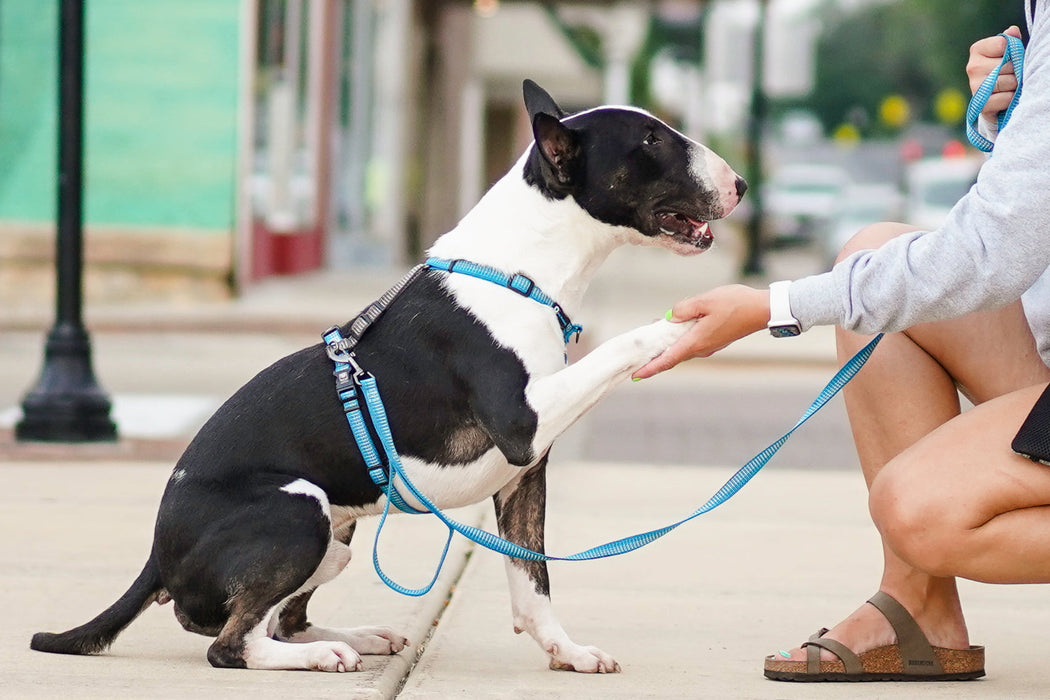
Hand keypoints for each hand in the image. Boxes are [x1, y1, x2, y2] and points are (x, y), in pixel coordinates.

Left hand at [632, 284, 768, 378]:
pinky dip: (677, 339)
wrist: (762, 309)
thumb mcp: (705, 300)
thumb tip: (670, 317)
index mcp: (696, 341)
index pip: (667, 359)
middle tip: (636, 356)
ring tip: (650, 337)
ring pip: (681, 349)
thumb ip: (683, 309)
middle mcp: (701, 348)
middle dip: (653, 357)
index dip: (650, 368)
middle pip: (671, 356)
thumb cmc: (736, 304)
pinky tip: (671, 328)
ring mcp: (709, 346)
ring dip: (665, 346)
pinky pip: (690, 343)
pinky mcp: (714, 340)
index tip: (636, 375)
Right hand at [967, 25, 1022, 116]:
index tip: (1010, 57)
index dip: (1013, 51)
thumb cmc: (1004, 71)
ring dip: (1015, 85)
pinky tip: (1006, 97)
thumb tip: (1012, 31)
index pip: (1003, 44)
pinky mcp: (980, 104)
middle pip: (1008, 64)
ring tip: (1010, 86)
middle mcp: (972, 67)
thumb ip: (1010, 42)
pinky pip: (1005, 98)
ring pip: (1009, 81)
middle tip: (1012, 74)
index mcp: (977, 50)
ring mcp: (974, 86)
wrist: (994, 99)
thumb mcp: (1008, 53)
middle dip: (1016, 70)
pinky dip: (1010, 99)